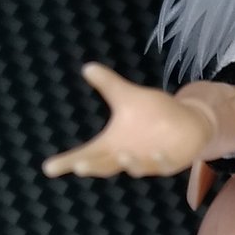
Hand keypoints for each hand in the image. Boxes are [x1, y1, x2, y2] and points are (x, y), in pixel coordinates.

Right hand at [42, 63, 214, 179]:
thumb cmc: (152, 115)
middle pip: (105, 166)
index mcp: (112, 145)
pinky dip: (158, 161)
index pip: (85, 155)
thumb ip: (108, 85)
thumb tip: (88, 66)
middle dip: (93, 166)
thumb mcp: (128, 98)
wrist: (186, 124)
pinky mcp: (167, 163)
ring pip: (134, 167)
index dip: (66, 162)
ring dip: (128, 162)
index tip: (48, 168)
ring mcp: (146, 162)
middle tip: (79, 166)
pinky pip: (162, 165)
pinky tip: (157, 153)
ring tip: (121, 153)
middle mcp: (126, 157)